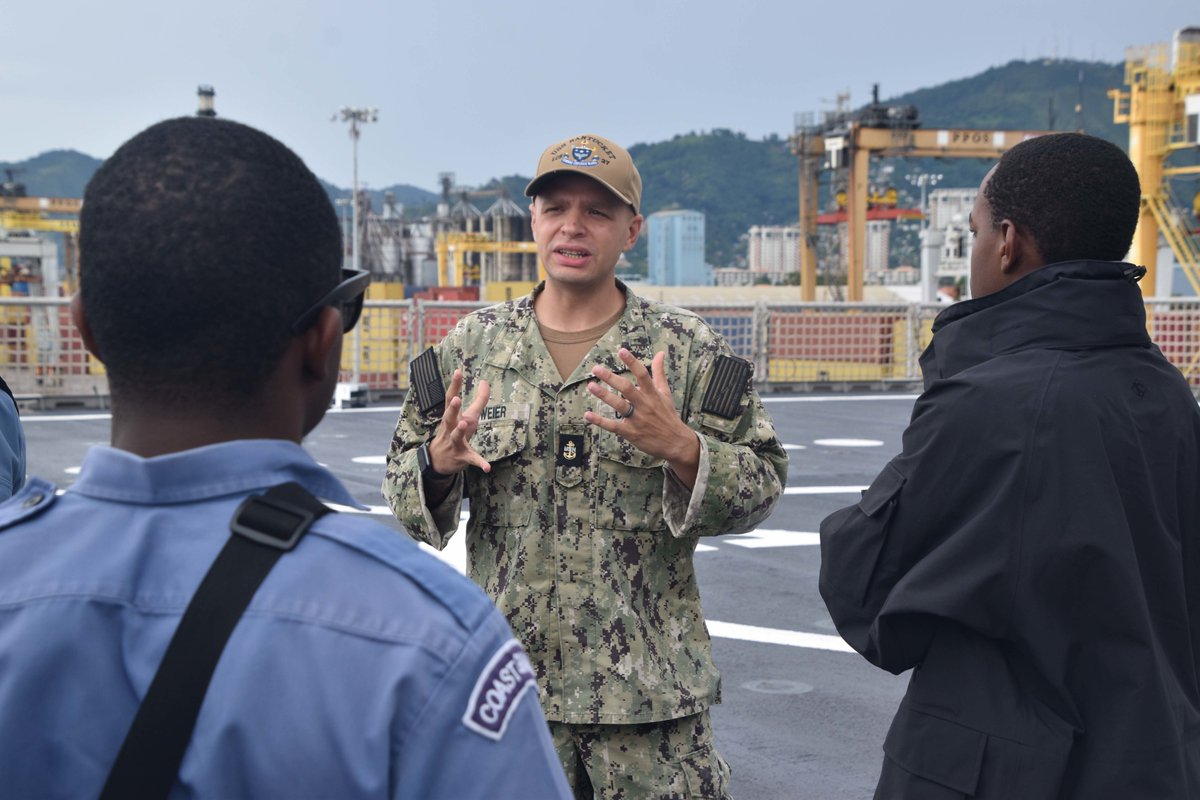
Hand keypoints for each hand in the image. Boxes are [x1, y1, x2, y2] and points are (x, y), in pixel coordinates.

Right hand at [428, 368, 491, 474]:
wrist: (438, 461)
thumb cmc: (454, 432)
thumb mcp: (467, 416)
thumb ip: (479, 399)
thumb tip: (485, 381)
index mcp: (451, 417)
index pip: (450, 398)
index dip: (454, 385)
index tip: (458, 371)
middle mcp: (450, 428)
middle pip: (449, 416)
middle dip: (453, 408)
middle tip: (456, 399)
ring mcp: (455, 443)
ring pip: (456, 436)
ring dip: (460, 430)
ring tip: (465, 423)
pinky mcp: (462, 457)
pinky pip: (471, 459)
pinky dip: (480, 462)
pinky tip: (487, 467)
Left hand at [584, 349, 700, 486]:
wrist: (676, 442)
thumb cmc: (668, 415)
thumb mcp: (665, 393)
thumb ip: (659, 372)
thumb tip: (660, 353)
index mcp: (652, 394)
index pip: (642, 374)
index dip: (632, 362)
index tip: (621, 350)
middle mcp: (645, 405)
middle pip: (627, 389)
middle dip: (611, 378)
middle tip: (596, 368)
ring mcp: (637, 419)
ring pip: (619, 405)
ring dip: (604, 395)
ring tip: (591, 386)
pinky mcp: (631, 432)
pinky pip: (613, 426)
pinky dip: (600, 421)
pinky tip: (588, 415)